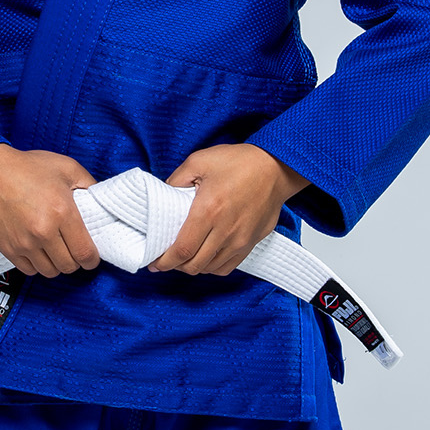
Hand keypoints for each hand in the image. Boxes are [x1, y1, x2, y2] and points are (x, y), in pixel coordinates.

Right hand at [0, 145, 100, 277]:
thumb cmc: (25, 167)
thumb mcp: (66, 167)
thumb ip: (89, 185)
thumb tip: (100, 202)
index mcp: (62, 212)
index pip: (85, 252)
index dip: (92, 260)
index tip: (91, 257)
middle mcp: (43, 231)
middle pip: (68, 266)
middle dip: (74, 261)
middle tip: (72, 250)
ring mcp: (24, 242)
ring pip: (49, 271)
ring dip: (55, 264)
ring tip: (55, 251)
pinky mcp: (7, 247)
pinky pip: (28, 270)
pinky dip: (36, 265)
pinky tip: (38, 251)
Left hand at [149, 145, 308, 275]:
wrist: (276, 168)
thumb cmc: (240, 162)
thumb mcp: (200, 160)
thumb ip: (176, 180)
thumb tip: (161, 196)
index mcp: (208, 211)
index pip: (182, 249)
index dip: (164, 261)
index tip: (153, 262)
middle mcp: (225, 230)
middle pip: (194, 265)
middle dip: (175, 266)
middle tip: (165, 259)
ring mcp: (240, 240)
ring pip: (209, 268)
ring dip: (193, 267)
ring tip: (184, 257)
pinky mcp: (251, 243)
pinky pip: (227, 267)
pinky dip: (212, 267)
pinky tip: (205, 258)